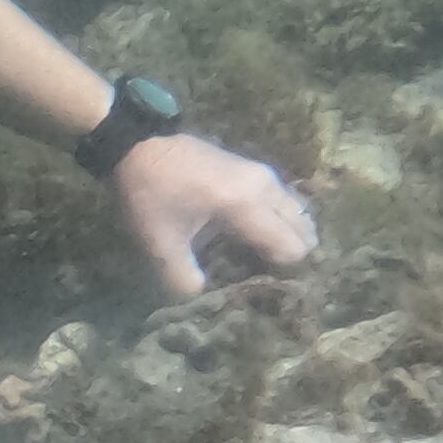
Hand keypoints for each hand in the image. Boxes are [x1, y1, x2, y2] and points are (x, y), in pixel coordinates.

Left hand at [107, 132, 318, 299]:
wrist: (140, 145)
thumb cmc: (151, 194)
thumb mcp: (161, 243)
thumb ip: (183, 278)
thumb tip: (205, 296)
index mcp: (246, 204)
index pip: (290, 246)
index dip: (285, 273)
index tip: (269, 292)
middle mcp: (265, 186)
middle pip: (302, 228)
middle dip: (296, 256)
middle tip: (274, 280)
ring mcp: (263, 174)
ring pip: (297, 212)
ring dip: (292, 237)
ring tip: (272, 263)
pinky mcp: (256, 170)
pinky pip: (285, 201)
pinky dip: (284, 221)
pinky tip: (264, 239)